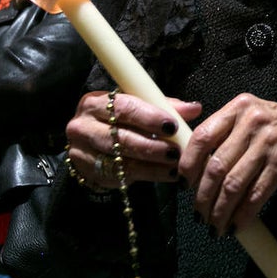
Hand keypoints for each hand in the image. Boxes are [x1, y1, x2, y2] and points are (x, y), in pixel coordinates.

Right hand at [66, 91, 199, 187]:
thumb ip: (163, 107)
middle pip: (121, 136)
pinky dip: (149, 174)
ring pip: (122, 159)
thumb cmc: (118, 122)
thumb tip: (194, 108)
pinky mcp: (88, 172)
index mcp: (94, 103)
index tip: (172, 125)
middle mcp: (83, 125)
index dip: (149, 117)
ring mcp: (82, 151)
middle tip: (176, 150)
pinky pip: (122, 175)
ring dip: (153, 163)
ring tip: (175, 163)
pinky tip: (167, 173)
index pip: (122, 107)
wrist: (89, 147)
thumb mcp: (136, 108)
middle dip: (152, 145)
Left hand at [182, 93, 276, 235]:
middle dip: (203, 197)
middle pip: (215, 166)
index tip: (184, 186)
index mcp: (238, 108)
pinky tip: (236, 225)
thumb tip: (194, 167)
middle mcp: (251, 122)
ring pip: (233, 184)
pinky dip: (242, 215)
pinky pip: (255, 195)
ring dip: (220, 210)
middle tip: (198, 214)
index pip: (202, 137)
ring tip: (214, 225)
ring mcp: (268, 143)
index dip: (188, 165)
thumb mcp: (252, 117)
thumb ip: (226, 132)